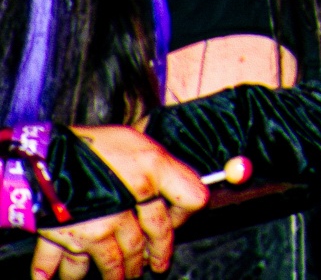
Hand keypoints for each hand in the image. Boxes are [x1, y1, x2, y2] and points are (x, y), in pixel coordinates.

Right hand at [32, 126, 207, 279]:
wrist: (44, 153)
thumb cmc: (94, 144)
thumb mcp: (140, 142)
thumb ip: (163, 166)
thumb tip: (181, 185)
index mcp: (149, 179)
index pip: (190, 200)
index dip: (186, 213)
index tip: (178, 222)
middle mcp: (123, 210)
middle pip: (143, 242)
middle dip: (150, 257)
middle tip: (151, 266)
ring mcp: (92, 228)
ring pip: (110, 260)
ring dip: (115, 273)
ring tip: (119, 278)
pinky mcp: (61, 237)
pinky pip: (60, 262)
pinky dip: (54, 272)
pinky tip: (52, 278)